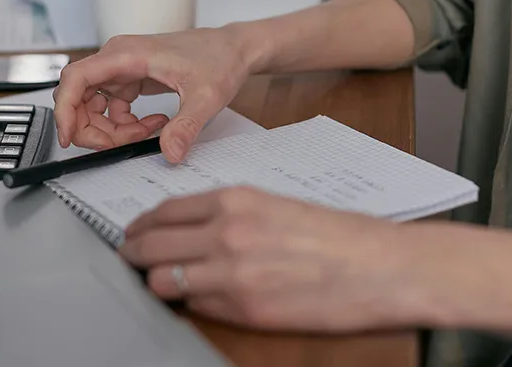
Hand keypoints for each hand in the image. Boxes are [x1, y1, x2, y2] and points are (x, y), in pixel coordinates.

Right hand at [53, 27, 252, 162]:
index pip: (76, 78)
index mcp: (126, 54)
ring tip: (146, 134)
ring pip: (94, 105)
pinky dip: (125, 124)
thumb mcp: (206, 97)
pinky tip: (153, 125)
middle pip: (79, 96)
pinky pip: (112, 107)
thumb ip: (186, 126)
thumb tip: (170, 153)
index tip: (69, 137)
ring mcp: (123, 69)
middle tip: (116, 146)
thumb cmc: (219, 59)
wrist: (233, 49)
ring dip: (111, 129)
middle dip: (92, 128)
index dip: (65, 109)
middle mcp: (118, 58)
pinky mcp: (131, 78)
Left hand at [119, 187, 426, 332]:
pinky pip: (196, 307)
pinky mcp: (245, 310)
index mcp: (236, 201)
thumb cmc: (339, 236)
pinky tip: (196, 299)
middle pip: (151, 245)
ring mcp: (232, 274)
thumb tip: (193, 229)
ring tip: (158, 283)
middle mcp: (226, 233)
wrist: (380, 267)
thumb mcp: (277, 206)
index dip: (141, 225)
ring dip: (156, 282)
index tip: (134, 232)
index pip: (164, 212)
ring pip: (162, 280)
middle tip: (130, 259)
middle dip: (134, 253)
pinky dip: (190, 304)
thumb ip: (231, 215)